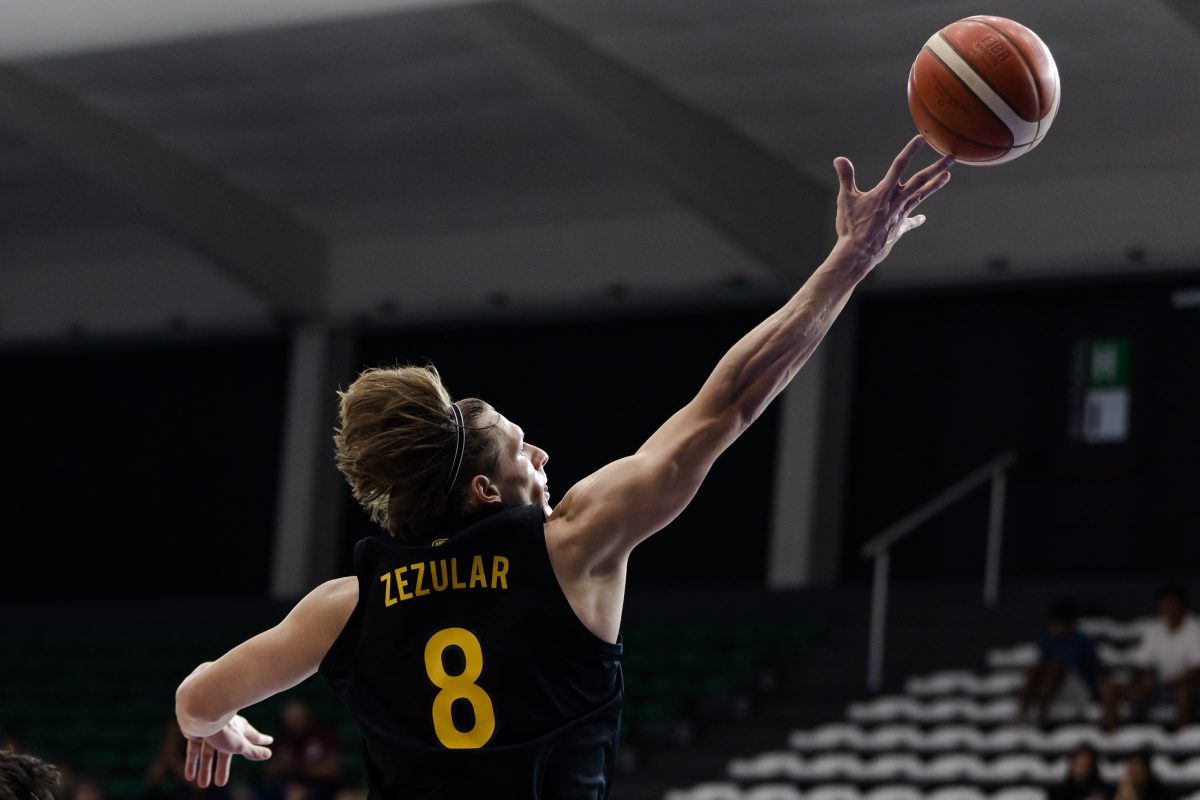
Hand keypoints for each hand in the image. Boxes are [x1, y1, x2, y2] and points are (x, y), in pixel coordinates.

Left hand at [184, 715, 272, 787]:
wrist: (201, 713)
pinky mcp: (197, 733)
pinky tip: (190, 776)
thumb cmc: (224, 729)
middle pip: (225, 753)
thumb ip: (252, 751)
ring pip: (208, 754)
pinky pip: (194, 751)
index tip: (270, 740)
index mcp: (241, 730)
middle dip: (222, 768)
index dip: (262, 740)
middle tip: (220, 783)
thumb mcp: (240, 744)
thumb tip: (268, 754)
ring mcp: (211, 732)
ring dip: (205, 770)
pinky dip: (193, 763)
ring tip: (203, 785)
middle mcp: (226, 731)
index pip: (254, 737)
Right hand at [832, 135, 952, 271]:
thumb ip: (845, 177)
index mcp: (884, 192)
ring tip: (947, 176)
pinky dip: (915, 219)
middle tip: (951, 158)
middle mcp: (897, 201)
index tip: (921, 139)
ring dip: (934, 186)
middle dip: (936, 168)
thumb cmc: (851, 226)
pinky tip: (922, 218)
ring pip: (920, 196)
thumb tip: (839, 159)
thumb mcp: (845, 199)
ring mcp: (900, 215)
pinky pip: (910, 222)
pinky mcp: (899, 228)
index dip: (910, 151)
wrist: (858, 253)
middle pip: (920, 181)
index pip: (898, 166)